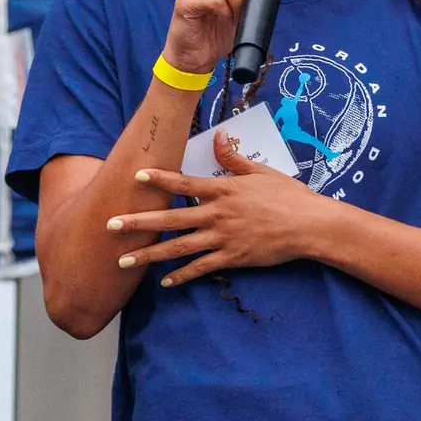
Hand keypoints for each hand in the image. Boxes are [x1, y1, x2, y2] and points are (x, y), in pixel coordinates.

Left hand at [107, 130, 325, 284]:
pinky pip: (202, 268)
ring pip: (179, 248)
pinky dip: (182, 276)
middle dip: (138, 222)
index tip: (135, 176)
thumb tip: (218, 138)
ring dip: (149, 255)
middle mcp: (217, 214)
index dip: (159, 179)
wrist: (310, 225)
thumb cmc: (289, 196)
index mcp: (223, 190)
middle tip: (110, 225)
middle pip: (170, 219)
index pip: (184, 183)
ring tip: (123, 260)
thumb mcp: (261, 172)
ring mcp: (223, 238)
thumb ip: (234, 159)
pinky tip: (164, 282)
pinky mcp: (233, 258)